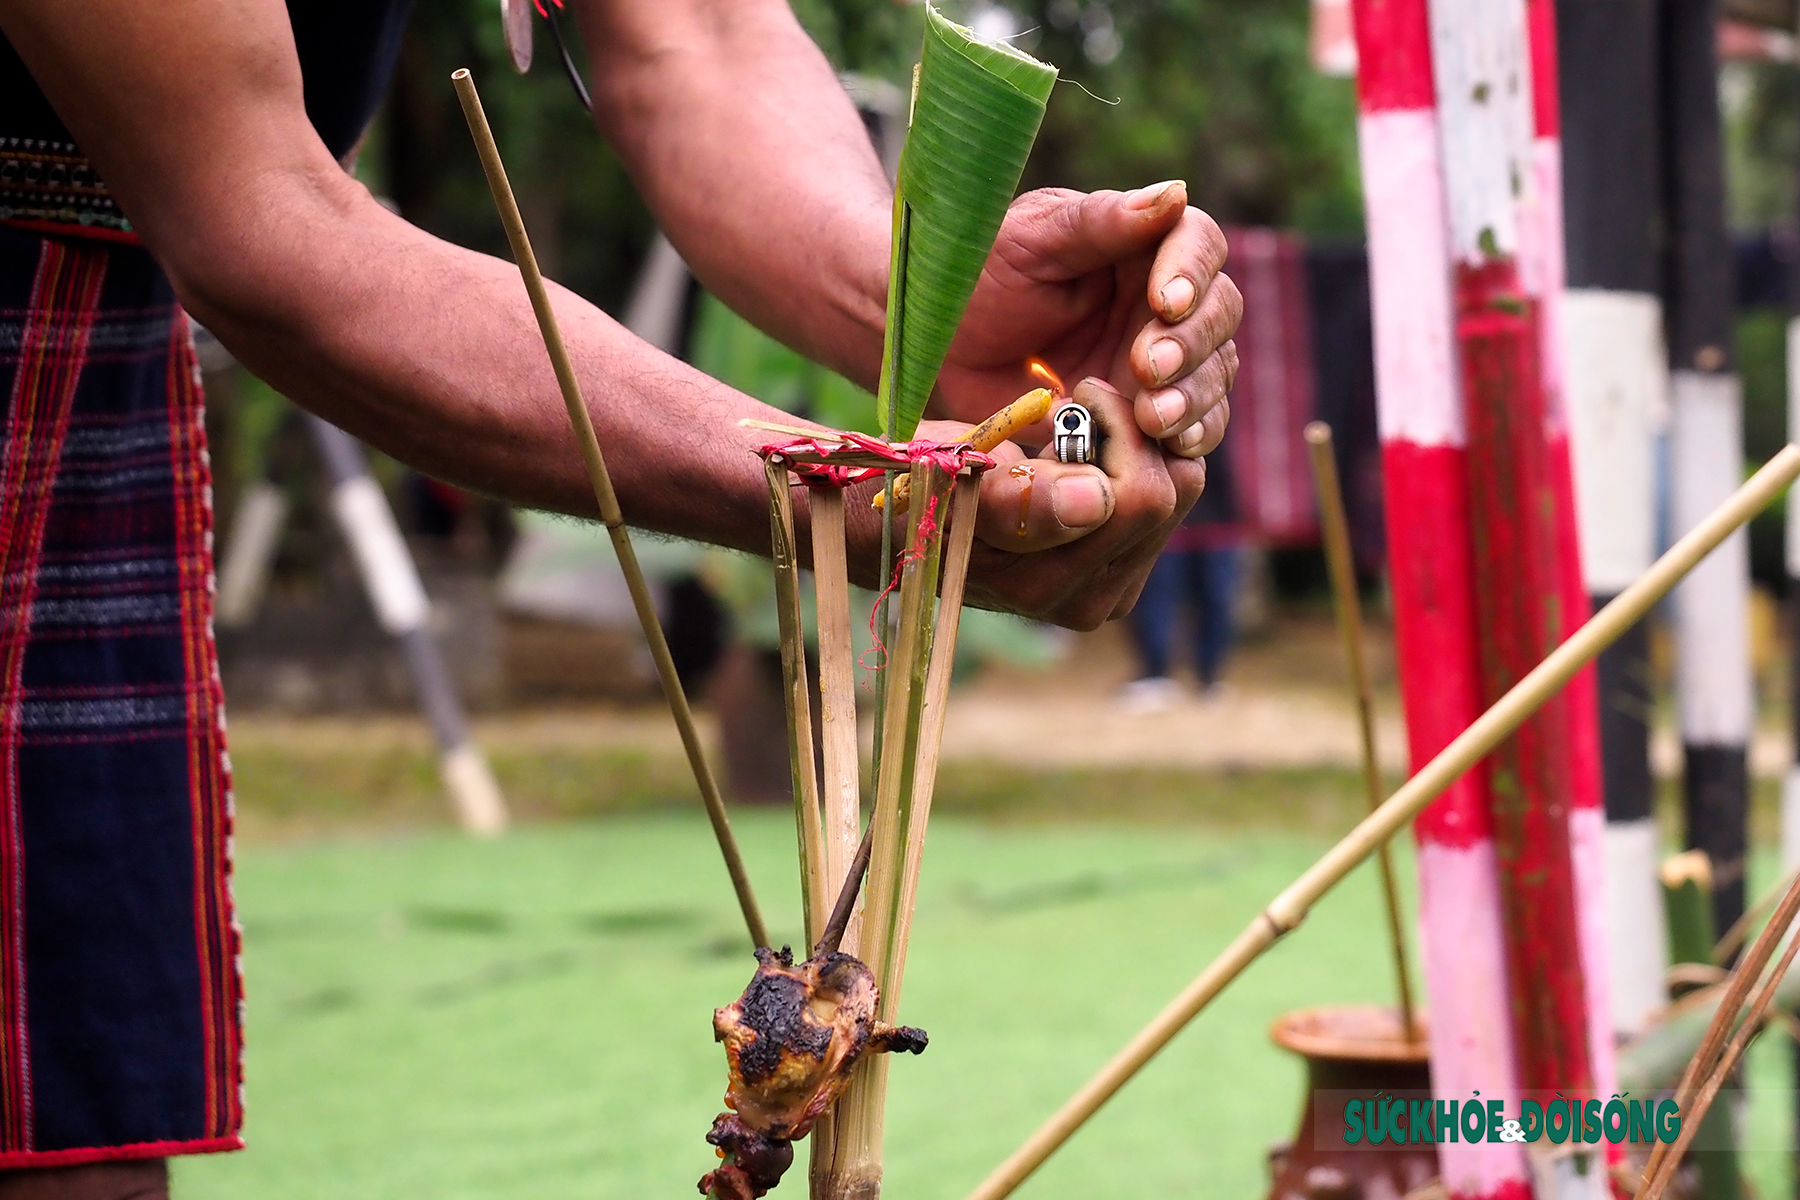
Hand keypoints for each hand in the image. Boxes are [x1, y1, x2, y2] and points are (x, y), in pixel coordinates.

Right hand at [926, 378, 1204, 628]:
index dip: (1117, 428)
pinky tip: (1085, 461)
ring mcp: (1110, 591)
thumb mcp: (948, 476)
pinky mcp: (1123, 572)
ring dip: (1133, 448)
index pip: (1142, 497)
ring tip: (1073, 439)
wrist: (909, 521)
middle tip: (1076, 410)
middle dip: (1131, 435)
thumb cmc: (921, 486)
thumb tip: (1096, 500)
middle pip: (1172, 494)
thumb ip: (1015, 496)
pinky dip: (1136, 463)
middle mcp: (1088, 601)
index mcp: (1048, 581)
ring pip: (1177, 492)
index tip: (1072, 396)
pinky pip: (1168, 499)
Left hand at [933, 182, 1240, 458]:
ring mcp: (1161, 361)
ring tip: (1154, 418)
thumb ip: (1099, 221)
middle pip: (1218, 313)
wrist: (939, 349)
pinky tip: (1171, 446)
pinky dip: (1190, 437)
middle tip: (1147, 369)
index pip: (1199, 244)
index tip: (1164, 302)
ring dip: (1194, 397)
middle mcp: (1163, 301)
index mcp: (1143, 244)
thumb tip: (1174, 194)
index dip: (1192, 272)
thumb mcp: (1028, 240)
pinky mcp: (1147, 414)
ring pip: (1213, 373)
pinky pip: (1192, 426)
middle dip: (1191, 344)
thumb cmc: (978, 277)